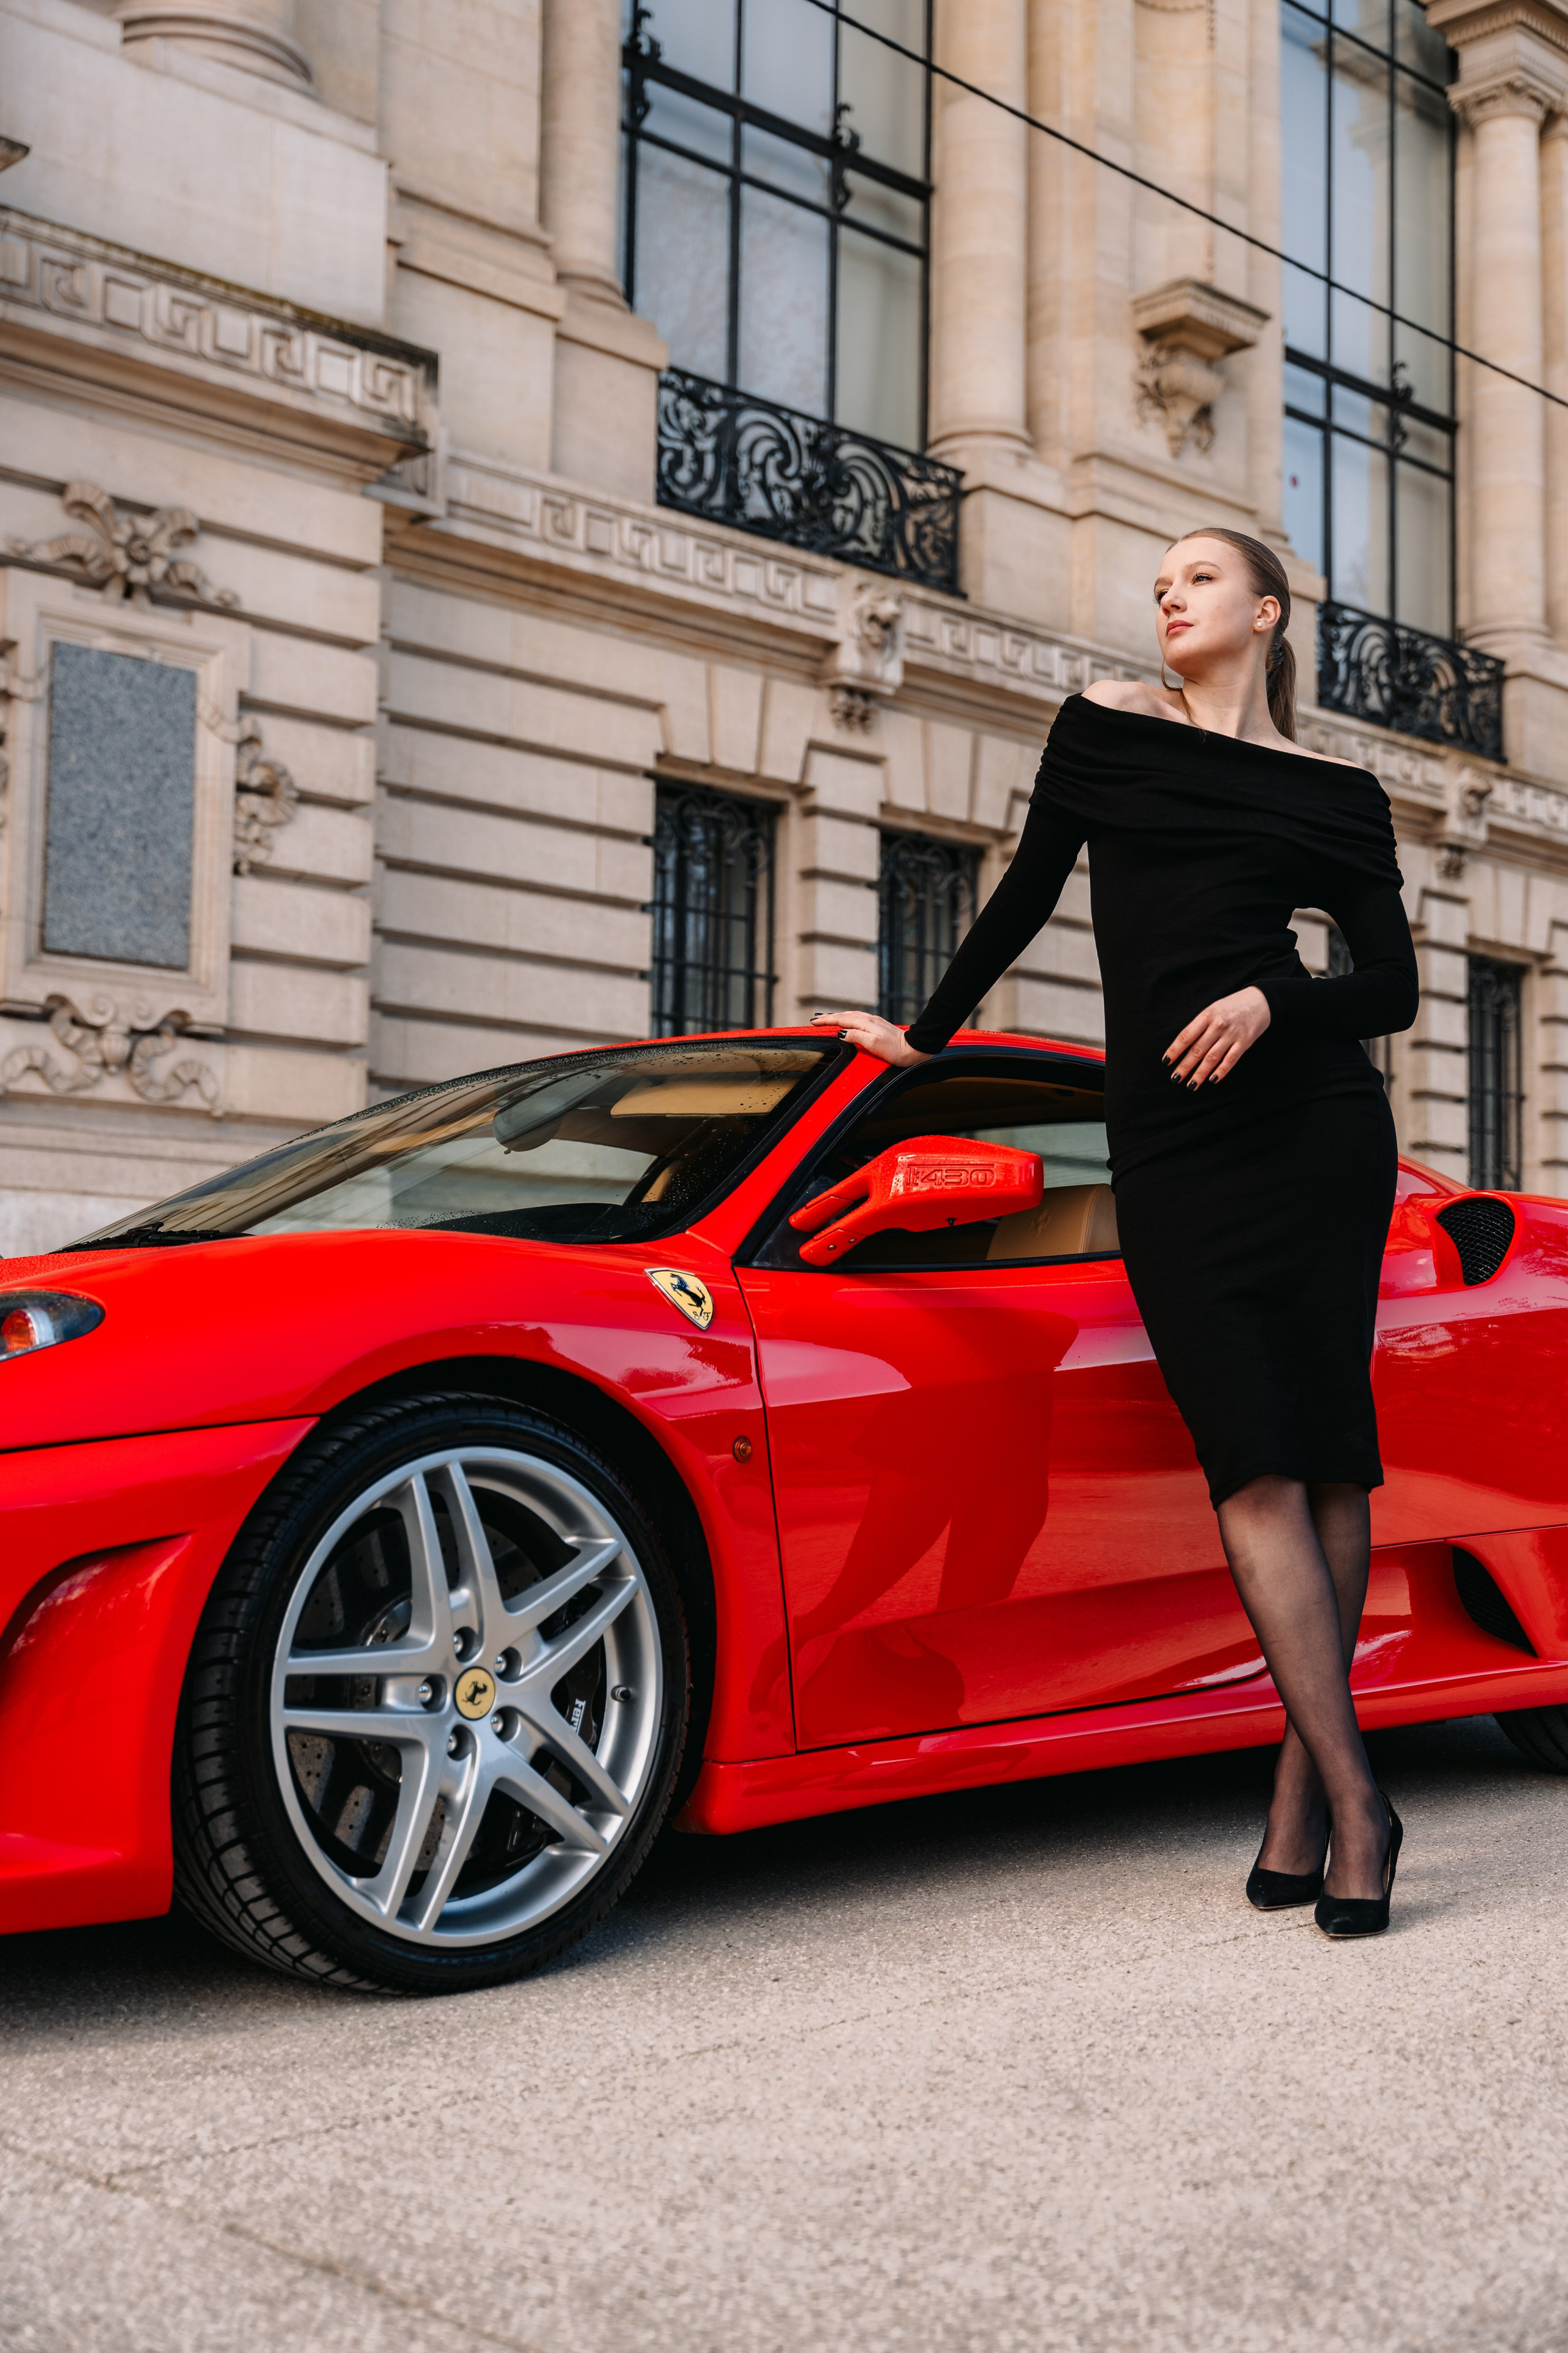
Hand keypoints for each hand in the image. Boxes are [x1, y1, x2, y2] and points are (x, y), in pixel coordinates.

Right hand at [810, 1009, 930, 1068]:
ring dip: (837, 1017)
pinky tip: (847, 1021)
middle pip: (844, 1015)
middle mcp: (869, 1020)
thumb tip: (841, 1032)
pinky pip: (857, 1019)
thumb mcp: (874, 1044)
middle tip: (815, 1019)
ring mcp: (874, 1022)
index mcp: (865, 1023)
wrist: (913, 1048)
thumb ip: (856, 1036)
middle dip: (828, 1017)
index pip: (841, 1019)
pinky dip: (848, 1019)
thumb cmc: (895, 1050)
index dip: (826, 1020)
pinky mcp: (878, 1026)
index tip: (814, 1022)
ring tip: (827, 1018)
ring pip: (851, 1016)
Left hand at [1164, 986, 1270, 1085]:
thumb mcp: (1213, 1009)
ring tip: (1190, 1085)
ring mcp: (1232, 1034)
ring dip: (1200, 1073)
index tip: (1166, 1061)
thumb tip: (1184, 1046)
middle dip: (1184, 1066)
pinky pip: (1230, 1060)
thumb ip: (1200, 1025)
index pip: (1186, 1036)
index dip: (1175, 1050)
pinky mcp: (1245, 1042)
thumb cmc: (1233, 1006)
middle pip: (1197, 1049)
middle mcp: (1218, 1025)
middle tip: (1175, 1078)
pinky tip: (1212, 1080)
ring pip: (1212, 1058)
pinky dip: (1221, 1071)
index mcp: (1207, 1015)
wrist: (1261, 1000)